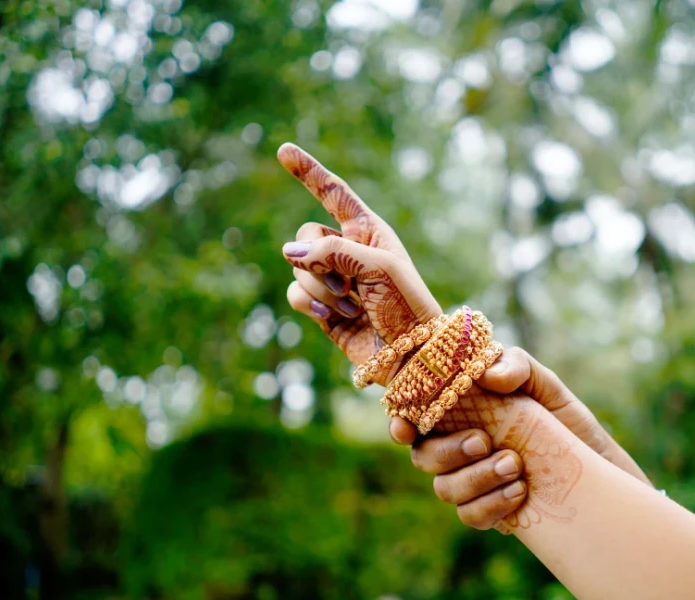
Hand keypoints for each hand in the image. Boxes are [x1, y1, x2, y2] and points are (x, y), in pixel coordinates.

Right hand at [278, 143, 440, 369]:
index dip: (309, 172)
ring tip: (351, 306)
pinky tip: (331, 318)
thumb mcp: (379, 268)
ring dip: (321, 288)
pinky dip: (309, 304)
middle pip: (305, 234)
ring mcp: (332, 279)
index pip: (333, 194)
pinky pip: (296, 294)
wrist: (411, 353)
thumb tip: (290, 250)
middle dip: (318, 259)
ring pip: (298, 267)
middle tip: (347, 284)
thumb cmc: (407, 305)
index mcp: (368, 231)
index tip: (283, 150)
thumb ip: (334, 250)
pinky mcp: (322, 308)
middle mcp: (347, 250)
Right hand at [397, 347, 651, 531]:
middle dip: (448, 452)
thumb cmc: (565, 422)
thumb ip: (516, 367)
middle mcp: (458, 449)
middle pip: (423, 455)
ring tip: (517, 467)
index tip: (405, 427)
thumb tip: (486, 377)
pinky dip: (491, 505)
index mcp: (460, 414)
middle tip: (484, 442)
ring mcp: (471, 483)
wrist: (601, 470)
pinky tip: (520, 493)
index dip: (399, 420)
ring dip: (476, 479)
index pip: (414, 415)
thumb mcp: (546, 385)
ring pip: (445, 489)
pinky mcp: (489, 512)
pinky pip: (470, 516)